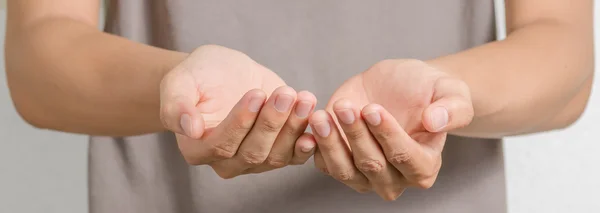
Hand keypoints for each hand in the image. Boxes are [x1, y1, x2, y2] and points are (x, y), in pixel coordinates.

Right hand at [160, 45, 316, 177]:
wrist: (222, 74)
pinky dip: (307, 141)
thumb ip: (177, 106)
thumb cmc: (197, 76)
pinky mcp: (278, 151)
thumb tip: (190, 128)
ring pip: (277, 154)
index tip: (256, 94)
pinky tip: (316, 122)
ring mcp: (254, 160)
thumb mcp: (179, 82)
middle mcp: (225, 162)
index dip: (241, 122)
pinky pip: (295, 155)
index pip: (221, 144)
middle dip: (272, 122)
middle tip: (286, 93)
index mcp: (197, 150)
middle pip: (253, 151)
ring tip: (304, 98)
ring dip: (293, 127)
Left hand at [310, 59, 473, 199]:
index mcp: (424, 166)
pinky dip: (315, 146)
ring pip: (344, 170)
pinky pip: (323, 163)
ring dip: (331, 144)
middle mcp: (395, 178)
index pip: (405, 158)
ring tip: (322, 116)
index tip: (373, 108)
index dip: (388, 135)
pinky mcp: (339, 163)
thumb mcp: (451, 92)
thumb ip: (452, 110)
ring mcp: (364, 176)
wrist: (400, 86)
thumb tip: (436, 122)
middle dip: (357, 135)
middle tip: (346, 106)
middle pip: (372, 165)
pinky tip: (312, 124)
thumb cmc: (429, 91)